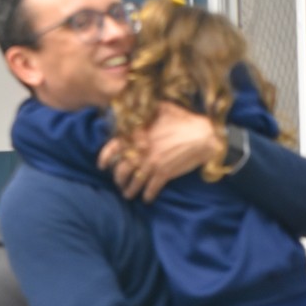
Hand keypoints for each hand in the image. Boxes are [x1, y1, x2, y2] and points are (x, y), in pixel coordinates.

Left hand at [97, 102, 223, 201]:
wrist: (203, 136)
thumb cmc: (185, 120)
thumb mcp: (164, 108)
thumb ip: (149, 110)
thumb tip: (140, 106)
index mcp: (139, 135)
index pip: (115, 147)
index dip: (106, 157)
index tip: (102, 165)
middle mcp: (142, 151)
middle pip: (122, 169)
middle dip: (118, 178)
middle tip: (119, 182)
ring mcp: (152, 164)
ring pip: (134, 182)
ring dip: (129, 190)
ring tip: (128, 194)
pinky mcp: (164, 174)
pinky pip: (151, 189)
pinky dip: (147, 195)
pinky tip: (147, 199)